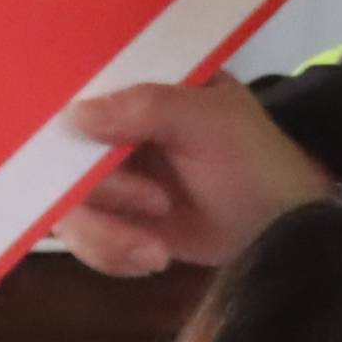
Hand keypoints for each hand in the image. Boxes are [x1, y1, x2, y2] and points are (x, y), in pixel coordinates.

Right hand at [57, 78, 329, 275]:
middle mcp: (112, 127)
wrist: (282, 229)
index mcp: (137, 84)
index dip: (63, 118)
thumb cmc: (254, 161)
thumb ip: (145, 108)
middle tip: (157, 205)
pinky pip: (83, 238)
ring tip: (156, 250)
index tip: (71, 152)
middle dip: (103, 192)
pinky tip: (153, 257)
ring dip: (105, 233)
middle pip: (59, 156)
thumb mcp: (210, 121)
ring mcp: (110, 175)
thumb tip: (73, 115)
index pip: (77, 86)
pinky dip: (111, 253)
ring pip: (66, 204)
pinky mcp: (114, 219)